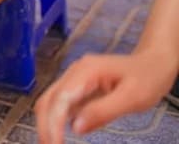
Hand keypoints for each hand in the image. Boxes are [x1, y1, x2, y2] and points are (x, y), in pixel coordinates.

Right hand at [35, 50, 175, 143]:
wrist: (152, 62)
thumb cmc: (146, 77)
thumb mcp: (131, 98)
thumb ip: (102, 111)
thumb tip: (76, 128)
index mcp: (85, 71)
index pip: (60, 99)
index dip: (53, 122)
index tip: (54, 142)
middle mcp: (74, 73)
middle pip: (48, 99)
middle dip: (45, 124)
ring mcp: (74, 79)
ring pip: (51, 101)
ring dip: (48, 121)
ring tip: (53, 141)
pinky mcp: (77, 86)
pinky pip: (61, 103)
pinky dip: (57, 118)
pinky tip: (61, 131)